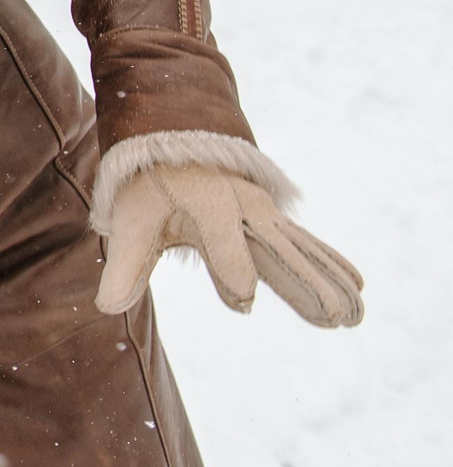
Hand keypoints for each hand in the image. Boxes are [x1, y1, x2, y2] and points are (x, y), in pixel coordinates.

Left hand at [96, 163, 363, 326]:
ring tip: (355, 316)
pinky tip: (359, 286)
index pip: (223, 242)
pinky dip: (333, 263)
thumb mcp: (129, 221)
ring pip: (302, 251)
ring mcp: (266, 214)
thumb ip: (123, 265)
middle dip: (305, 284)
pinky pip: (308, 244)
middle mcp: (245, 207)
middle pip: (278, 249)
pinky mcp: (275, 222)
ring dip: (331, 281)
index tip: (243, 304)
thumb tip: (107, 307)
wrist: (172, 148)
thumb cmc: (147, 191)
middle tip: (334, 318)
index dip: (231, 271)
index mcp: (208, 204)